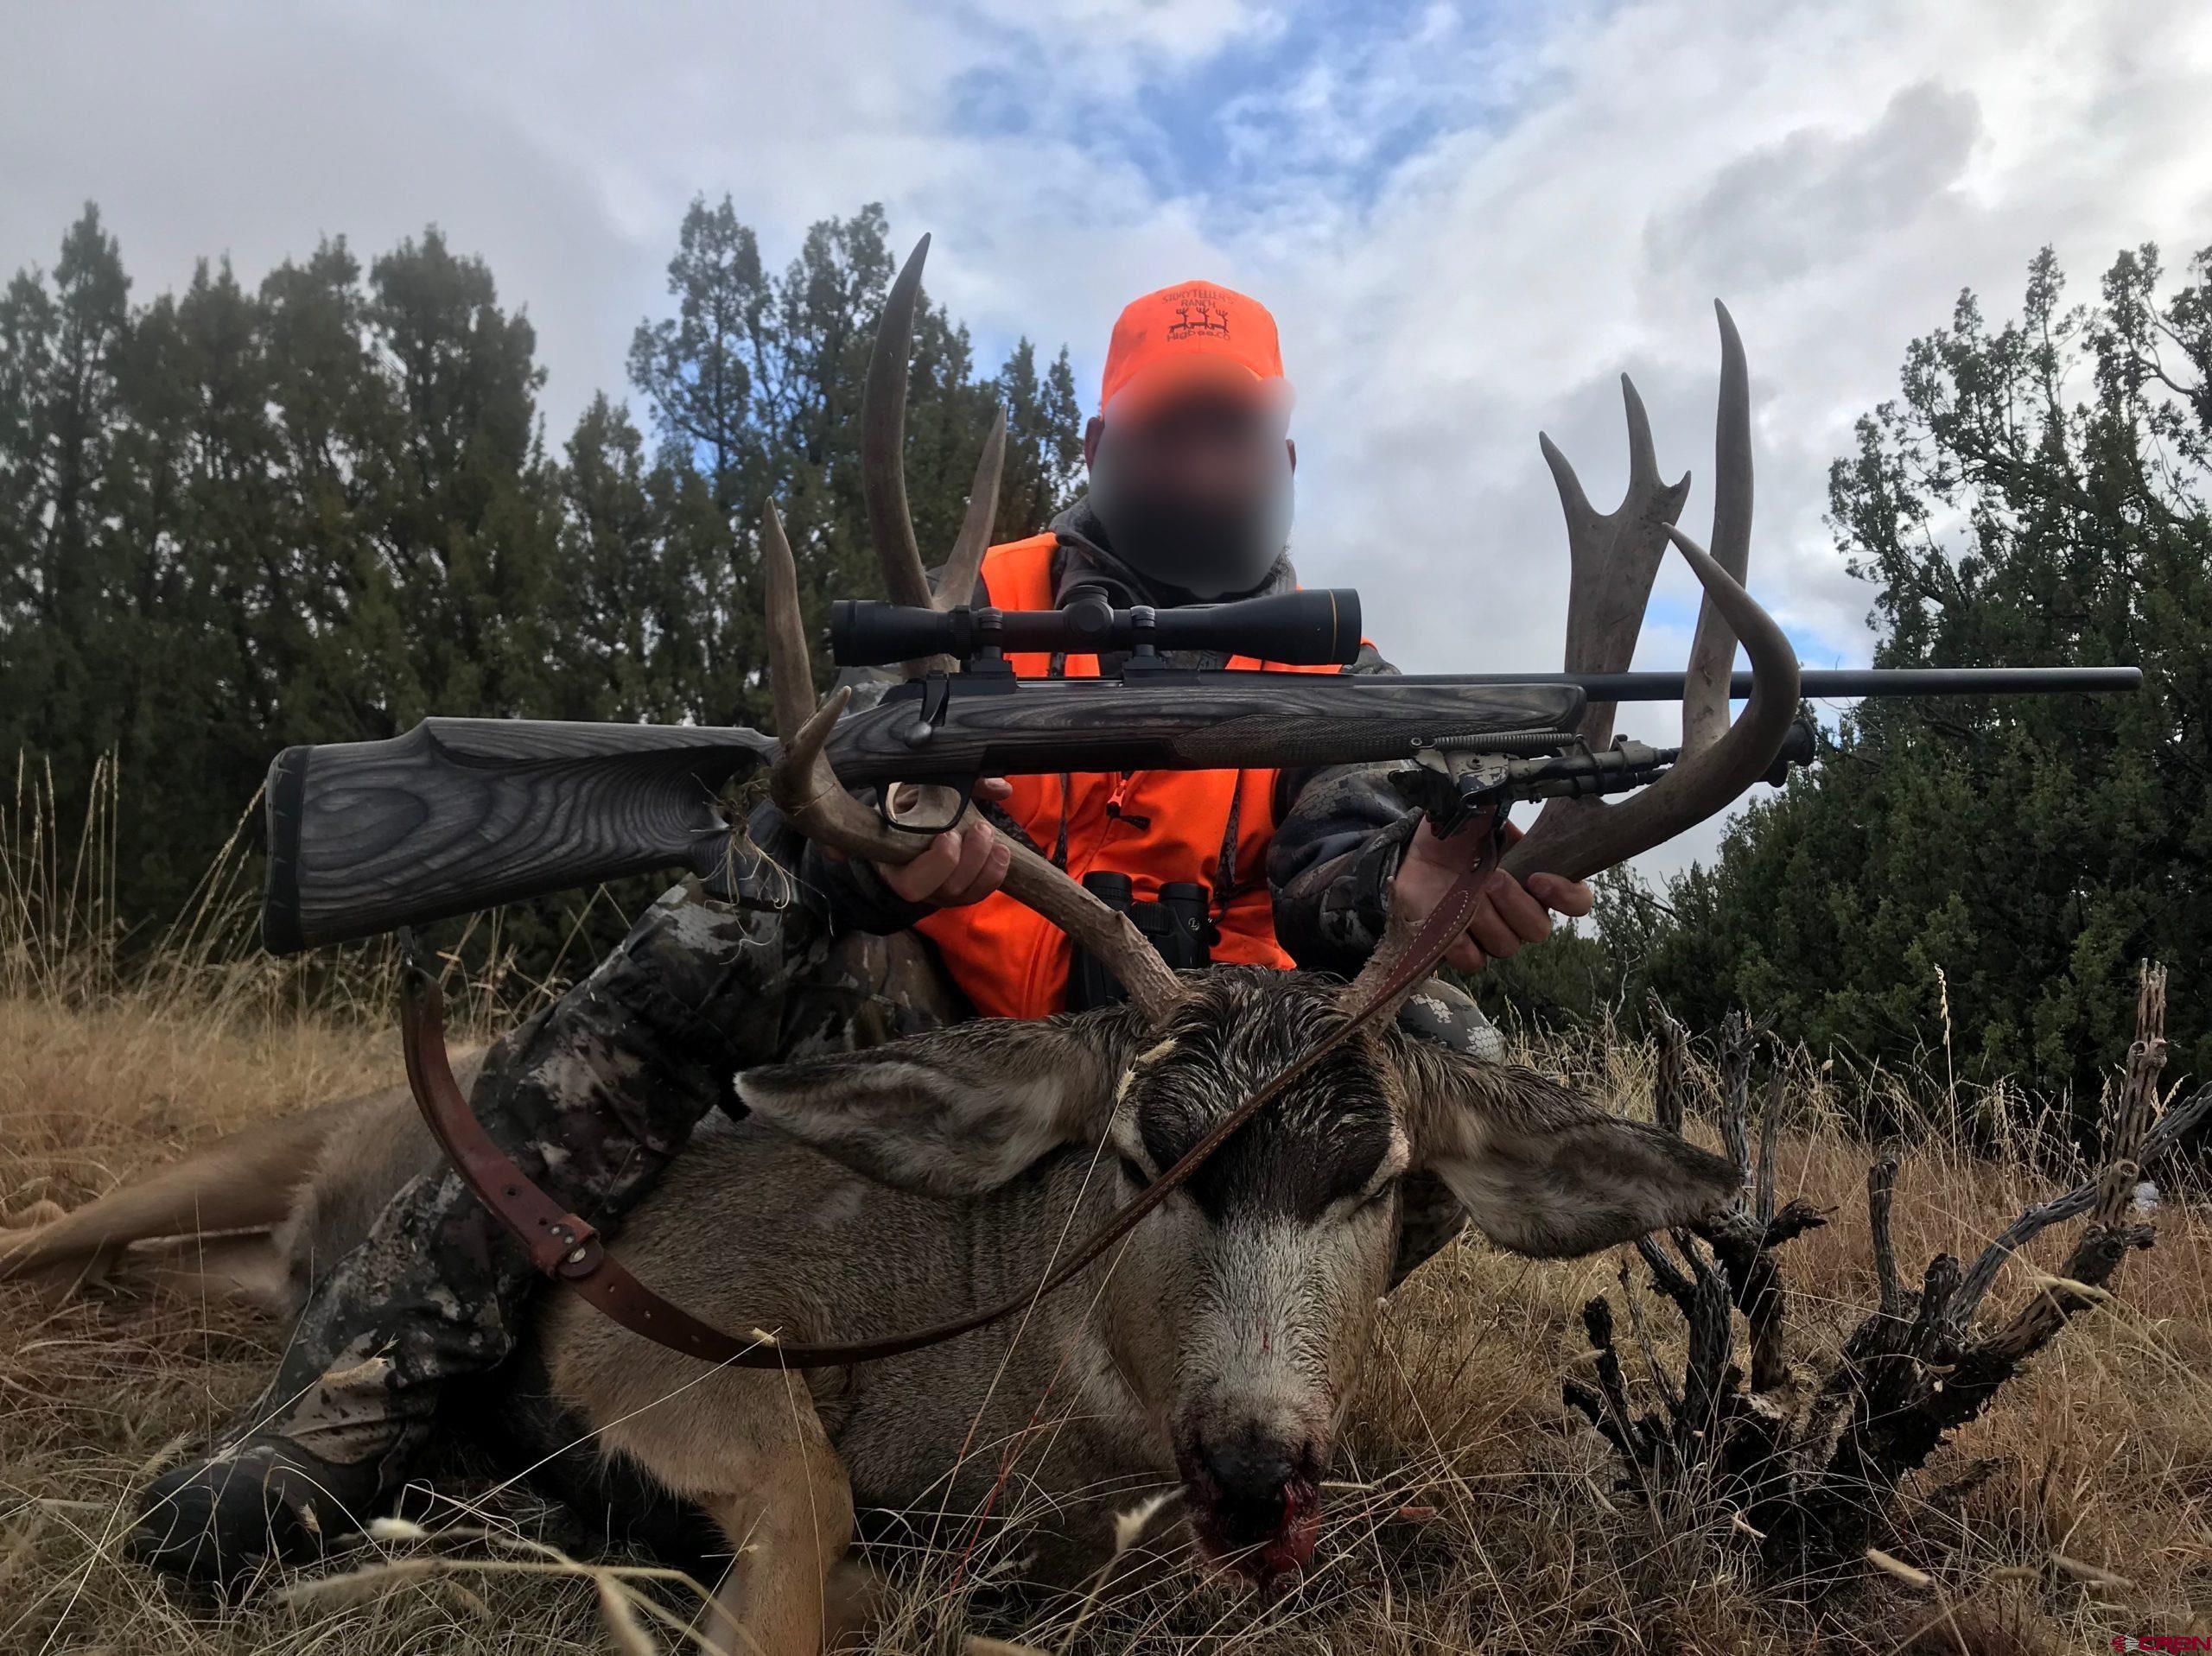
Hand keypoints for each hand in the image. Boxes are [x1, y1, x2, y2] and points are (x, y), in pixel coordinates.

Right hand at [870, 777, 1013, 908]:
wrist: (911, 825)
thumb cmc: (913, 808)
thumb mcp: (924, 791)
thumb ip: (961, 784)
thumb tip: (1001, 788)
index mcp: (896, 863)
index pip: (911, 882)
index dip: (938, 862)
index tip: (948, 833)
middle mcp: (918, 885)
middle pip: (947, 888)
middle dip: (970, 858)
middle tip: (978, 828)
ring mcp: (940, 893)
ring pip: (965, 893)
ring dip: (986, 864)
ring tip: (988, 834)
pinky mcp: (959, 894)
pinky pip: (980, 893)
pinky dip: (995, 872)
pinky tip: (1000, 850)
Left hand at [1391, 817, 1593, 972]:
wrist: (1418, 849)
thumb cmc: (1459, 832)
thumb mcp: (1484, 811)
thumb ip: (1506, 806)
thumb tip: (1515, 792)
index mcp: (1539, 879)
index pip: (1577, 901)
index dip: (1567, 897)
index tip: (1539, 878)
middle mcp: (1521, 911)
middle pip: (1538, 929)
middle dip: (1516, 904)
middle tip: (1493, 878)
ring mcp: (1491, 932)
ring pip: (1507, 945)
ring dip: (1488, 920)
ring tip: (1467, 892)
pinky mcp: (1461, 946)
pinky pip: (1473, 961)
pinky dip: (1463, 943)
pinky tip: (1450, 919)